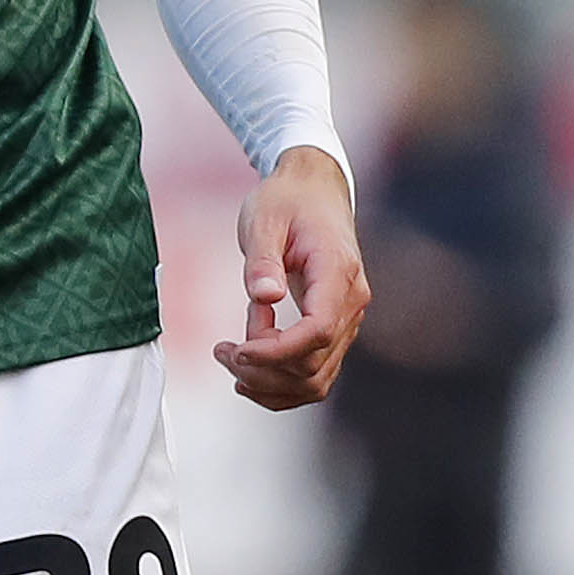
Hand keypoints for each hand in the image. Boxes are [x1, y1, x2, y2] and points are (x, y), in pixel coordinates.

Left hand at [214, 145, 366, 411]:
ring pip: (317, 379)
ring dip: (271, 383)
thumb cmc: (288, 201)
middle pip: (314, 364)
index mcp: (338, 271)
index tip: (238, 350)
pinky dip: (283, 384)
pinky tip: (250, 374)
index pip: (318, 330)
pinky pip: (316, 372)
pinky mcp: (333, 327)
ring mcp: (346, 318)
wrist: (314, 190)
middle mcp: (350, 301)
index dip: (277, 350)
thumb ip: (263, 260)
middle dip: (263, 369)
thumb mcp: (264, 219)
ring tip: (231, 361)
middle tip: (223, 351)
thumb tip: (263, 297)